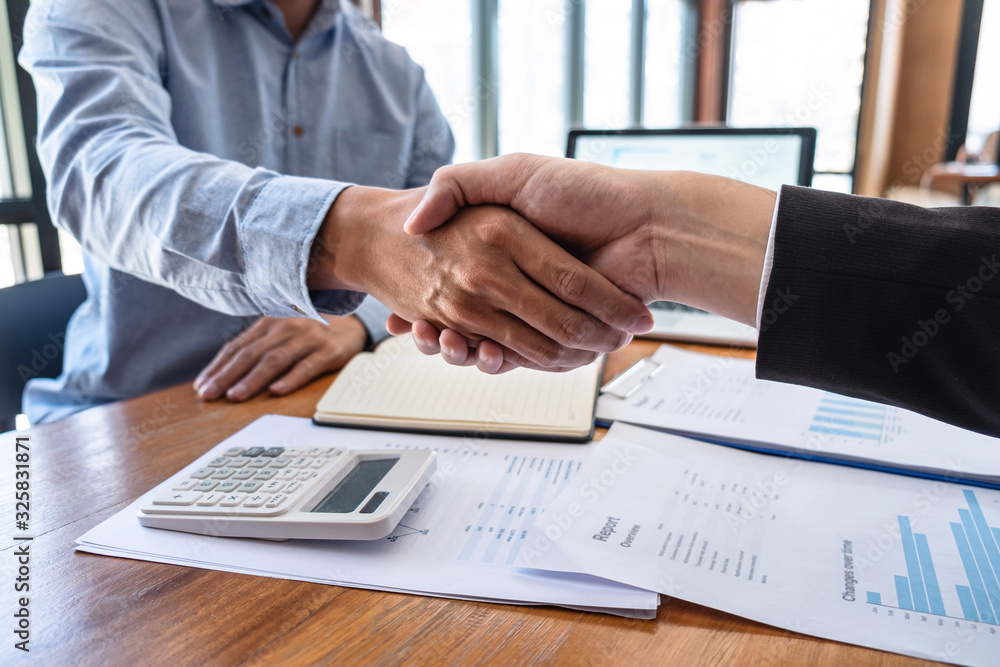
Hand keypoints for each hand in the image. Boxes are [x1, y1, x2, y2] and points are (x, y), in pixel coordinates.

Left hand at [194, 315, 366, 401]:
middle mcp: (286, 327)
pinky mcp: (329, 351)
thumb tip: (223, 373)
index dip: (218, 367)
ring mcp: (308, 338)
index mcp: (269, 323)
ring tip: (236, 396)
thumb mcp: (281, 332)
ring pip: (275, 360)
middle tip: (210, 394)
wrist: (353, 323)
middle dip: (227, 376)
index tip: (202, 387)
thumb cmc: (309, 332)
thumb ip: (257, 347)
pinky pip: (307, 366)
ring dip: (253, 379)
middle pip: (251, 354)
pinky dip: (291, 378)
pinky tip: (277, 391)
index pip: (237, 347)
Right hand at [308, 186, 652, 371]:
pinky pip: (520, 357)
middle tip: (418, 330)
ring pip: (486, 342)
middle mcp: (518, 281)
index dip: (428, 290)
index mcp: (506, 247)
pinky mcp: (559, 336)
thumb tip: (414, 221)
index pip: (454, 275)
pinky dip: (496, 361)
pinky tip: (476, 351)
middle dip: (440, 329)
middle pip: (466, 317)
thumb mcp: (514, 174)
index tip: (404, 302)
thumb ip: (460, 185)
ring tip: (440, 340)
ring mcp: (538, 310)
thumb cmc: (588, 192)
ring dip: (459, 349)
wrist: (651, 225)